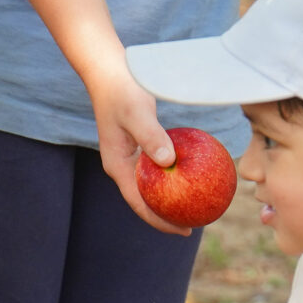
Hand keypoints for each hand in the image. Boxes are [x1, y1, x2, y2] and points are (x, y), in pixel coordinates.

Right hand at [85, 57, 187, 235]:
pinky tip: (190, 174)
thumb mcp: (137, 113)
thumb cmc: (122, 90)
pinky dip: (172, 176)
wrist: (108, 72)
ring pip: (150, 186)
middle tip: (194, 225)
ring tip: (193, 206)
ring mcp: (129, 157)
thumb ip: (152, 137)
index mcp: (118, 166)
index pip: (139, 203)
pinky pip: (156, 168)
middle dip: (167, 215)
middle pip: (145, 200)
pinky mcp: (138, 146)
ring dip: (169, 198)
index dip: (160, 220)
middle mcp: (122, 166)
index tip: (184, 231)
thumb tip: (169, 163)